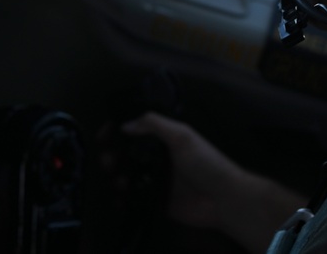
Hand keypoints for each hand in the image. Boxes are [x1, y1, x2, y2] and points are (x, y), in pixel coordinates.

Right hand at [122, 112, 306, 253]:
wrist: (223, 199)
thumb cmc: (206, 162)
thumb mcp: (182, 135)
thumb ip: (154, 125)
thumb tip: (126, 124)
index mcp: (164, 139)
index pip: (135, 130)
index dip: (117, 130)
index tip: (103, 135)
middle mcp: (157, 158)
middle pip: (125, 154)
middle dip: (111, 156)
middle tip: (108, 161)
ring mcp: (156, 180)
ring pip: (126, 176)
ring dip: (116, 177)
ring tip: (120, 181)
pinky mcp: (155, 201)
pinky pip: (133, 198)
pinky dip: (122, 199)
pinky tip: (120, 198)